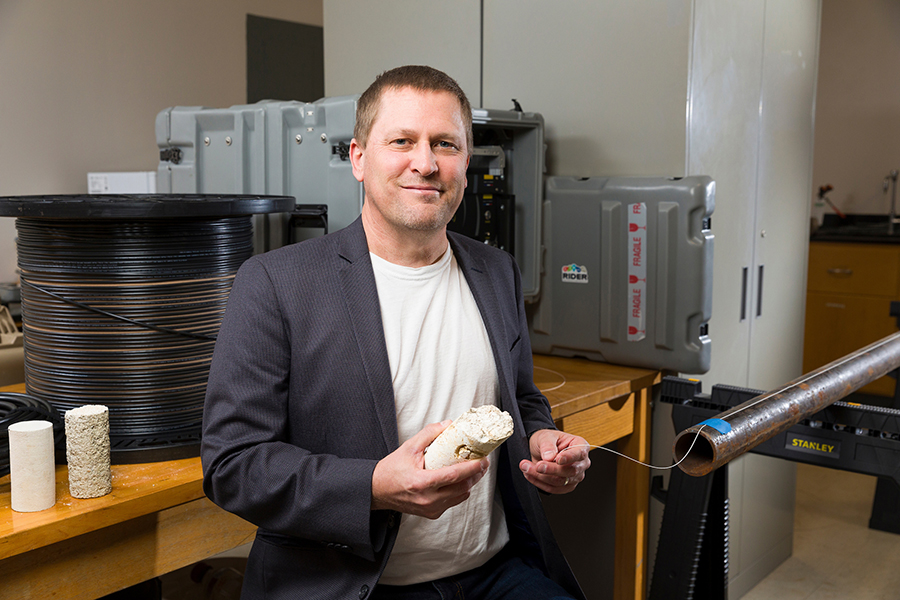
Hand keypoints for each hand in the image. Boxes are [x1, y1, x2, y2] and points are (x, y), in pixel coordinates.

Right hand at [371, 420, 488, 518]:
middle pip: (462, 488)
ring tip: (474, 470)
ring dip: (470, 483)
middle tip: (482, 462)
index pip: (454, 476)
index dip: (472, 468)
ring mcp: (431, 509)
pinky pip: (453, 502)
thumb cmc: (392, 470)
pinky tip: (459, 480)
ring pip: (461, 496)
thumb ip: (429, 434)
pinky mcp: (432, 513)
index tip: (483, 460)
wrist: (378, 491)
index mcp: (421, 483)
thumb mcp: (409, 447)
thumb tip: (448, 425)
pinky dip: (460, 491)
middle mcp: (428, 499)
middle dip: (476, 474)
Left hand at [519, 429, 590, 493]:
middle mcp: (581, 462)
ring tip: (526, 466)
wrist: (541, 448)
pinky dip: (539, 482)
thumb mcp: (546, 436)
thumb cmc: (548, 440)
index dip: (569, 457)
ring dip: (541, 476)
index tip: (558, 459)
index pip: (579, 453)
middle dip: (551, 469)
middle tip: (538, 465)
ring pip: (560, 481)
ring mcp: (575, 476)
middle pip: (570, 471)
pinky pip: (553, 488)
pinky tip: (529, 474)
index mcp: (581, 446)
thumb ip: (548, 445)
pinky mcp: (566, 486)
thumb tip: (549, 457)